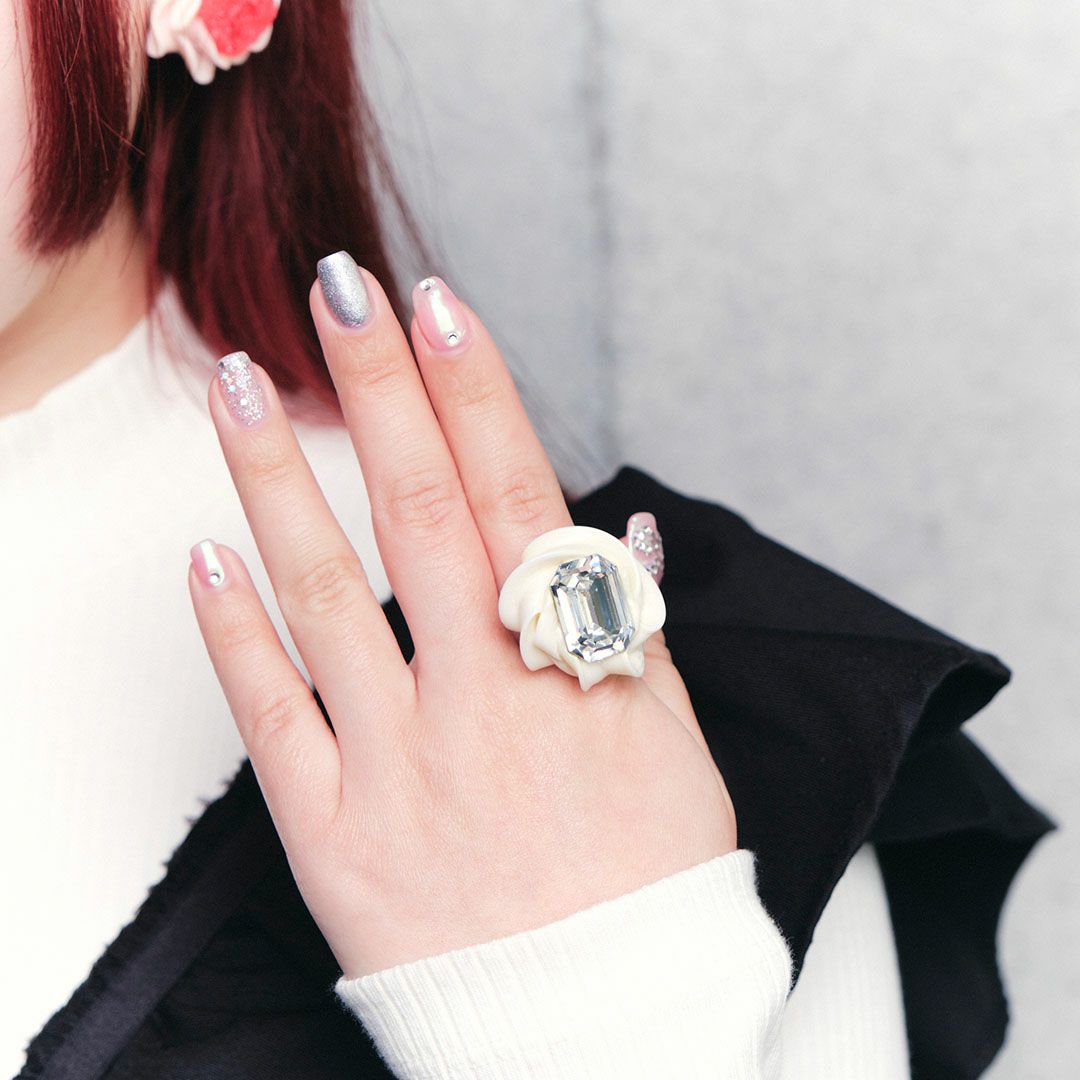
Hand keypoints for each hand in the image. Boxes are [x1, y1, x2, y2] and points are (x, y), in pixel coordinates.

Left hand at [187, 257, 736, 979]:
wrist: (604, 1031)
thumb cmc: (650, 881)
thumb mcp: (675, 744)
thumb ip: (637, 630)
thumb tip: (622, 535)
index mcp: (571, 670)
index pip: (514, 496)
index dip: (473, 393)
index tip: (436, 308)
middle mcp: (479, 699)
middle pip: (418, 511)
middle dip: (380, 387)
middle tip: (338, 288)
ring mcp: (397, 764)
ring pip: (323, 594)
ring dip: (278, 479)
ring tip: (242, 383)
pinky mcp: (334, 837)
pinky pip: (271, 720)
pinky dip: (233, 635)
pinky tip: (205, 556)